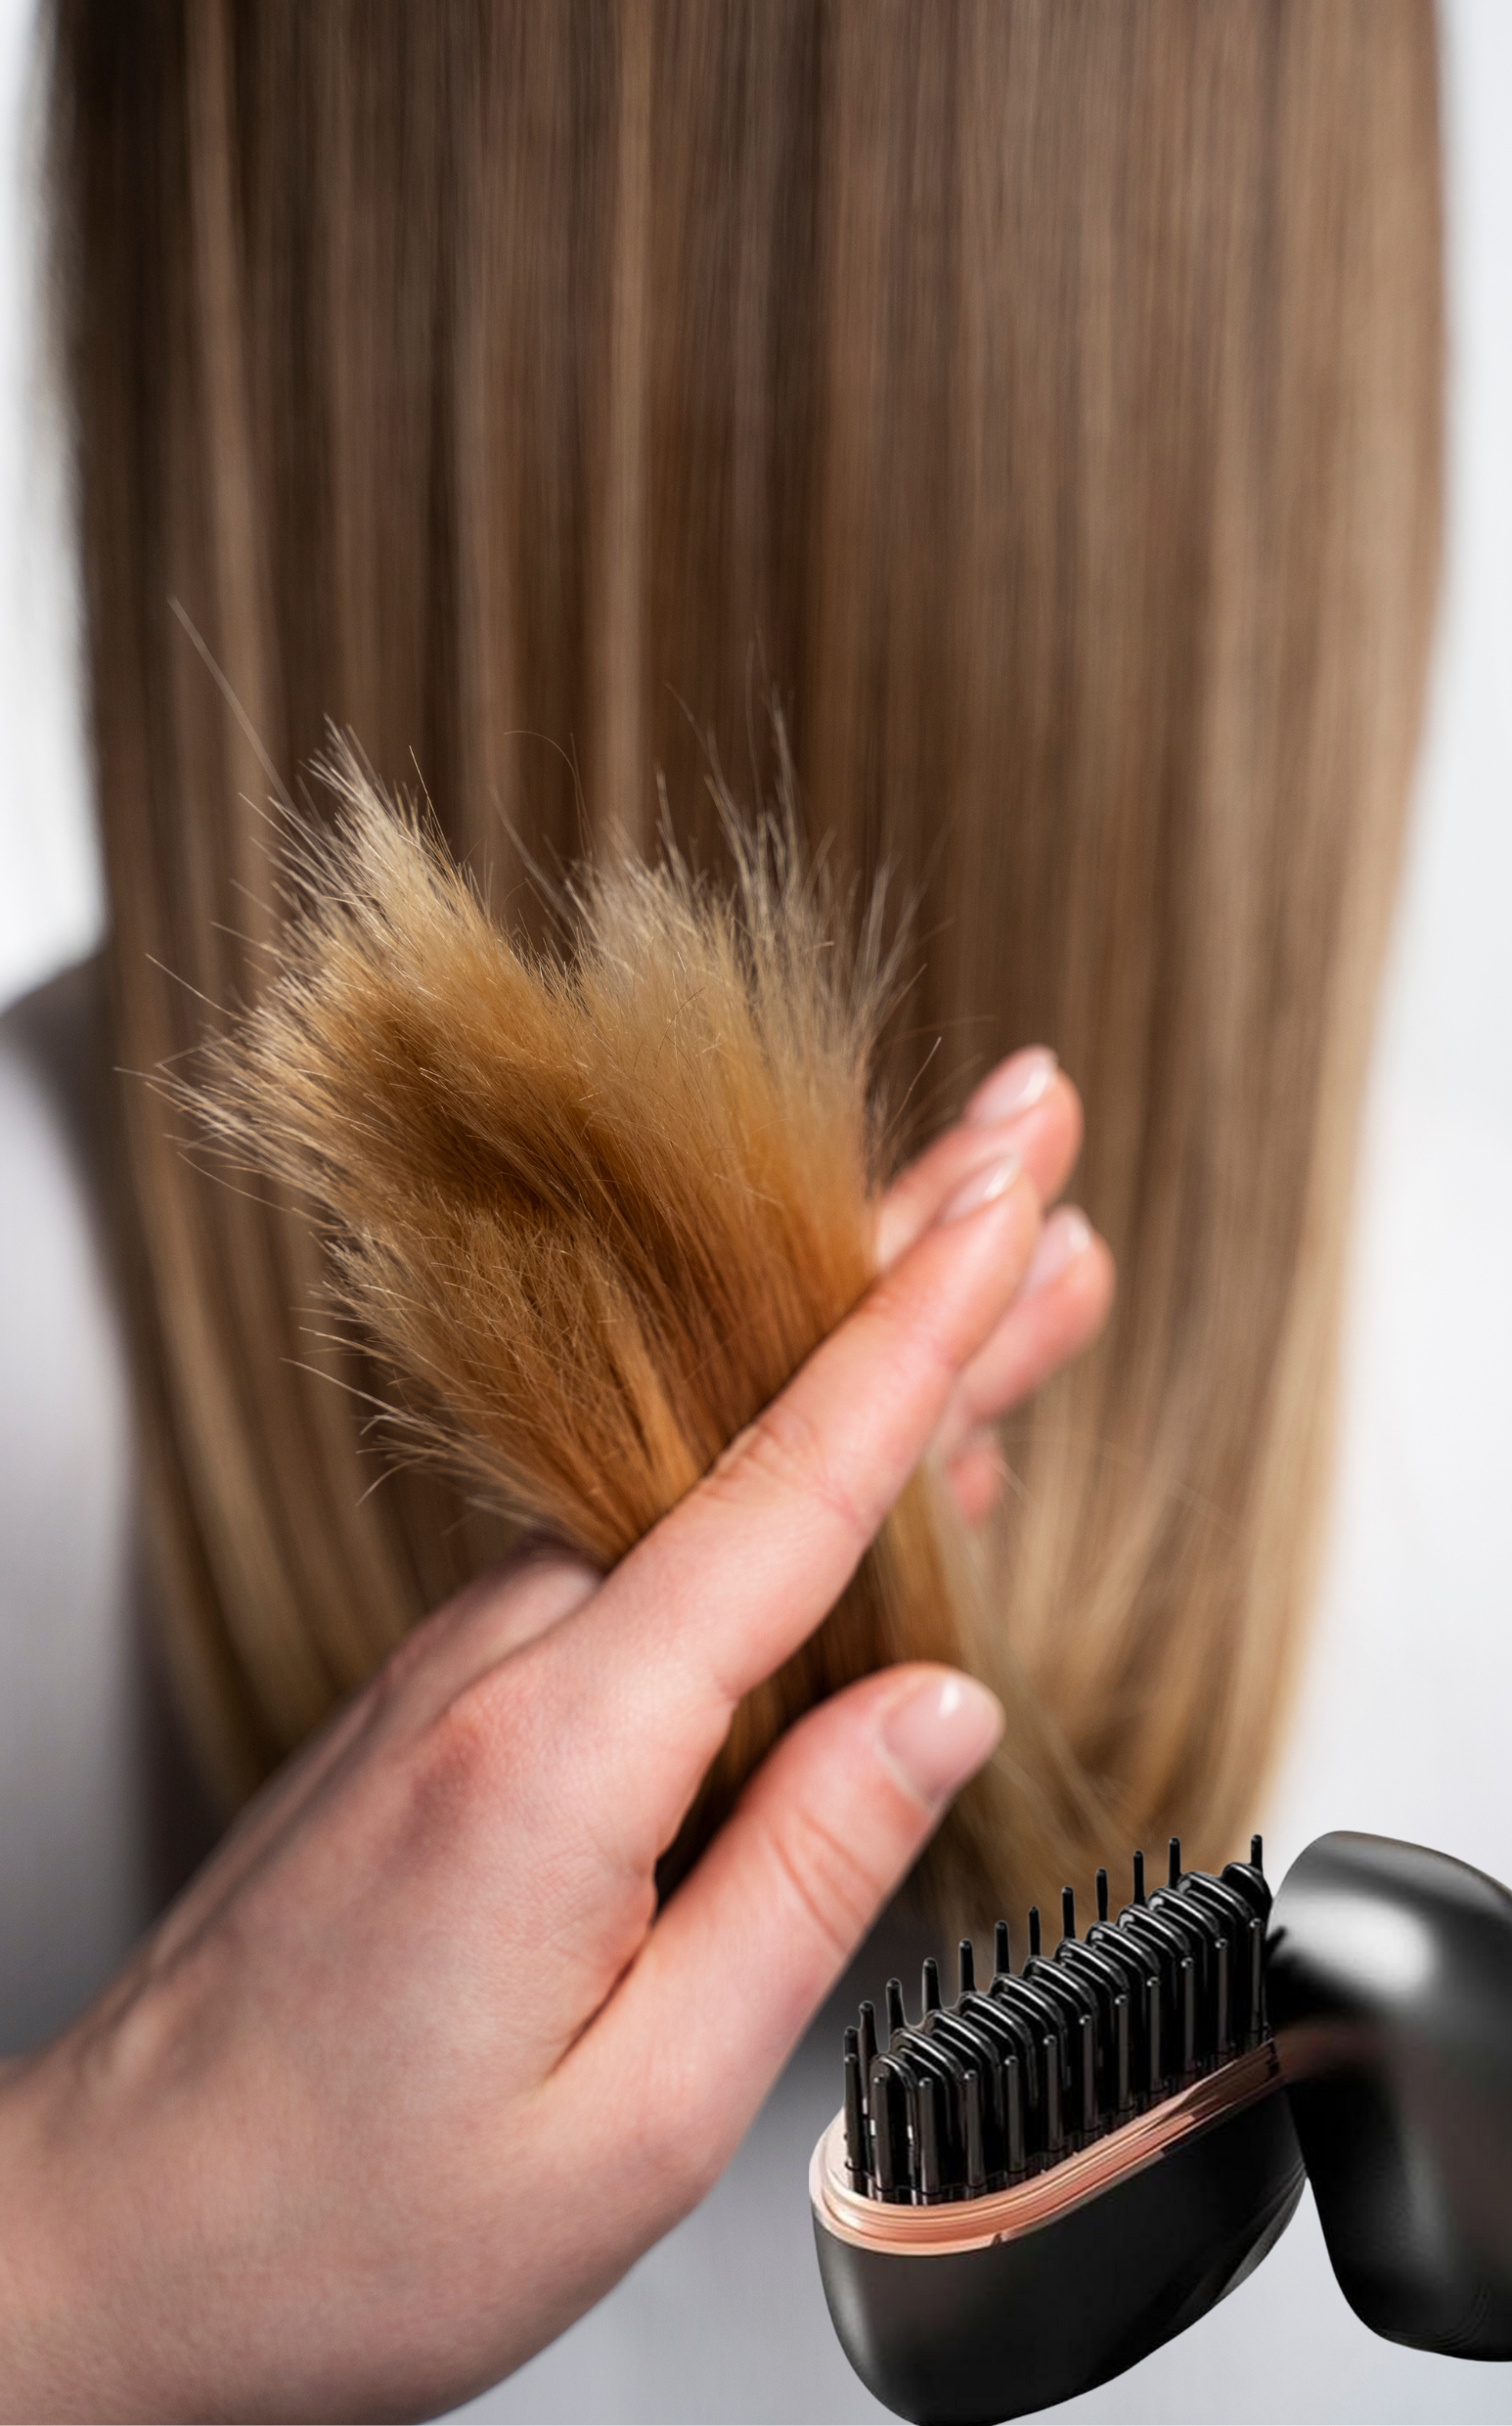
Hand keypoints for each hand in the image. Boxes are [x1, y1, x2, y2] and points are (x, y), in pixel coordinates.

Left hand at [0, 1052, 1109, 2422]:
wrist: (111, 2236)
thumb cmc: (343, 2217)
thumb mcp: (633, 2112)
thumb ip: (804, 1883)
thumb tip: (939, 1706)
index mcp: (556, 1750)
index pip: (789, 1492)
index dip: (924, 1331)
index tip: (1017, 1199)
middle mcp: (499, 1659)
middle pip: (752, 1429)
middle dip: (910, 1268)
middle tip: (1035, 1140)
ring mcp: (463, 1661)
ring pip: (702, 1479)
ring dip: (857, 1369)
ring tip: (997, 1267)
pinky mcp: (450, 1693)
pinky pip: (641, 1552)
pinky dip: (769, 1484)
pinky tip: (853, 1466)